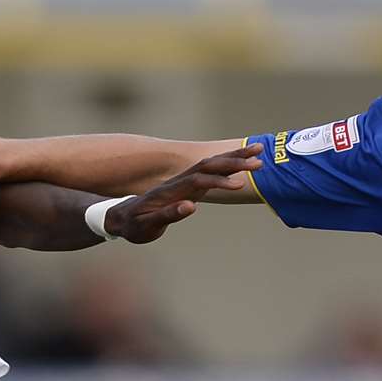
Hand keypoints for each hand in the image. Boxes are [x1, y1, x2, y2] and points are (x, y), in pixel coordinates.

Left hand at [103, 145, 262, 244]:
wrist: (121, 217)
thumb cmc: (134, 224)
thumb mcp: (148, 224)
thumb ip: (168, 214)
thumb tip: (191, 205)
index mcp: (173, 191)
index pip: (200, 181)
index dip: (220, 181)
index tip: (241, 183)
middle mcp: (180, 182)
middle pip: (210, 166)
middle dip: (235, 161)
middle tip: (260, 159)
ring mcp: (184, 182)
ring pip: (212, 165)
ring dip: (235, 159)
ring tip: (259, 155)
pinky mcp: (187, 186)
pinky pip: (211, 172)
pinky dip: (227, 165)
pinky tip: (242, 164)